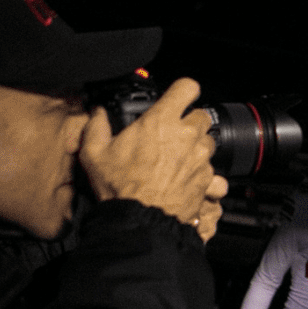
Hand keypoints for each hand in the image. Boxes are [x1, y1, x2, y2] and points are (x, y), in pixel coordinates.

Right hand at [79, 77, 225, 229]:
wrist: (141, 221)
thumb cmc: (120, 187)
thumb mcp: (94, 153)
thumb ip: (96, 126)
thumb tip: (97, 113)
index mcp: (161, 121)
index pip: (187, 87)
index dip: (183, 90)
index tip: (177, 97)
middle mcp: (187, 135)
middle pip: (201, 115)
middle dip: (189, 122)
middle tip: (170, 135)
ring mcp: (201, 157)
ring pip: (209, 141)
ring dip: (196, 146)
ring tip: (175, 159)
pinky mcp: (209, 178)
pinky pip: (213, 168)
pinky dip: (203, 172)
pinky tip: (186, 178)